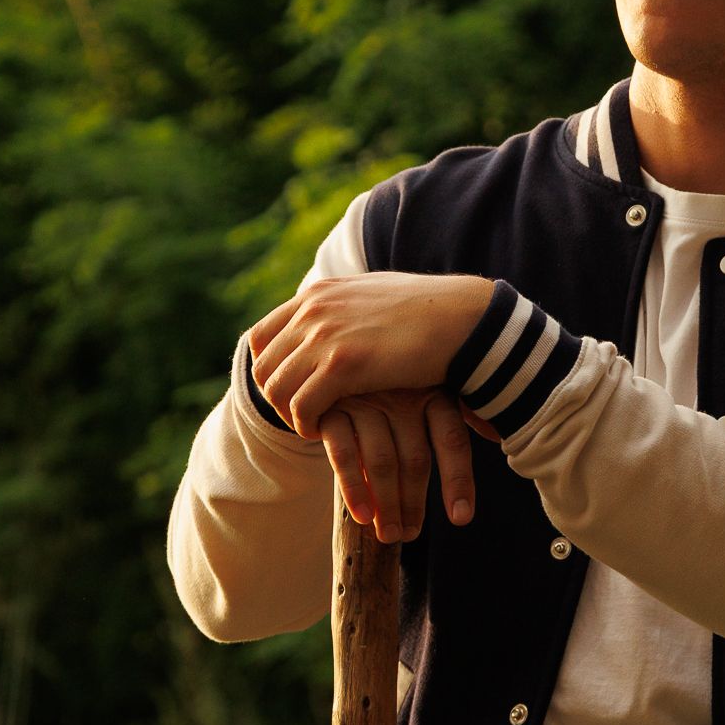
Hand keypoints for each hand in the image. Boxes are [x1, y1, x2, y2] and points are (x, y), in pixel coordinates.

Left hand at [249, 271, 495, 431]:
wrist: (463, 318)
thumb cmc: (431, 312)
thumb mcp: (376, 296)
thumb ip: (347, 306)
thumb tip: (339, 317)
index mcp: (320, 294)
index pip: (262, 336)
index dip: (269, 369)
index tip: (290, 389)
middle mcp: (314, 311)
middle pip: (263, 366)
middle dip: (277, 397)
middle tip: (302, 414)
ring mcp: (325, 336)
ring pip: (275, 389)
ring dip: (290, 414)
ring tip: (314, 424)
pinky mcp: (342, 365)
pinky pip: (301, 406)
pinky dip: (306, 424)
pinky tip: (325, 430)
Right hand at [316, 388, 492, 541]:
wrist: (334, 359)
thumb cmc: (392, 380)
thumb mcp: (428, 385)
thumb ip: (461, 411)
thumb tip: (499, 435)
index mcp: (433, 389)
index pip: (452, 440)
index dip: (458, 480)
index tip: (461, 518)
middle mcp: (402, 393)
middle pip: (415, 459)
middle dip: (414, 503)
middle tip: (410, 534)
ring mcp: (365, 400)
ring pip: (382, 462)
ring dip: (386, 505)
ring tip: (390, 534)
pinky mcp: (330, 408)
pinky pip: (344, 454)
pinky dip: (354, 489)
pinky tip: (363, 515)